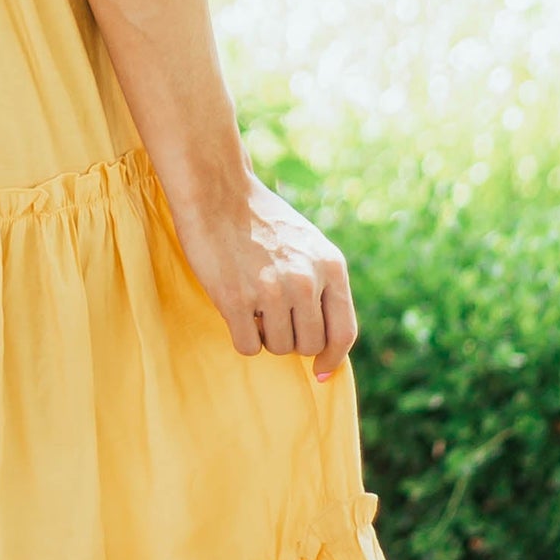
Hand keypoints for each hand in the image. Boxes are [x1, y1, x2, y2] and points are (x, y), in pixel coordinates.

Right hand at [167, 172, 358, 380]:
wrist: (216, 189)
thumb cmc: (259, 218)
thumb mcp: (306, 243)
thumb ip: (321, 284)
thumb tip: (329, 344)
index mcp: (330, 265)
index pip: (344, 332)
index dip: (332, 357)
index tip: (320, 370)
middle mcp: (305, 280)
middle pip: (308, 345)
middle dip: (290, 340)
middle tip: (271, 319)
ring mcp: (271, 291)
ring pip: (278, 347)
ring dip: (264, 336)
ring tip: (251, 306)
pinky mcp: (236, 299)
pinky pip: (248, 346)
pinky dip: (241, 337)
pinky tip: (234, 312)